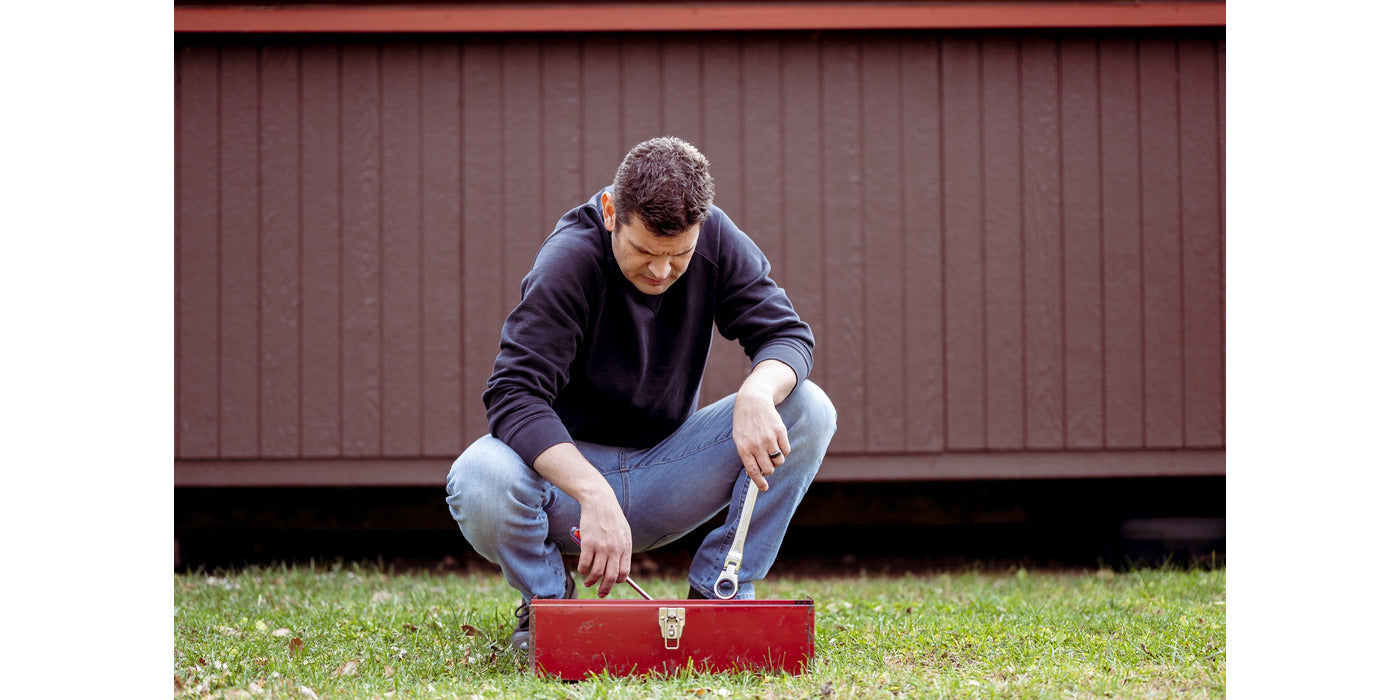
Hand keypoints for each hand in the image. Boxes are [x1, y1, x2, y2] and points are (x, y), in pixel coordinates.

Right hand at [574, 493, 632, 597]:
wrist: (600, 502)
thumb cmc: (612, 518)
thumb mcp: (624, 533)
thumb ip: (623, 549)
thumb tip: (620, 568)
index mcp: (625, 547)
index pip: (624, 572)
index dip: (617, 581)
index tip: (611, 583)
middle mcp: (615, 549)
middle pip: (610, 577)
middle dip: (604, 589)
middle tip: (600, 594)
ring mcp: (601, 547)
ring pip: (596, 573)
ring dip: (591, 581)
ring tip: (587, 582)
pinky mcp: (588, 543)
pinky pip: (584, 564)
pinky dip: (582, 570)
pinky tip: (581, 570)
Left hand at [732, 365, 794, 490]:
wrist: (753, 401)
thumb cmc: (744, 422)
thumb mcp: (739, 439)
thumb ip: (746, 456)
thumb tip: (754, 474)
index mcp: (744, 448)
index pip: (753, 472)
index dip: (760, 482)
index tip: (765, 488)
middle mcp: (756, 445)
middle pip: (768, 469)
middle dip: (769, 470)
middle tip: (768, 464)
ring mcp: (769, 438)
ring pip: (779, 461)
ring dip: (777, 460)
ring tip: (772, 451)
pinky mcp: (780, 432)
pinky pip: (786, 450)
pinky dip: (784, 450)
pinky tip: (778, 442)